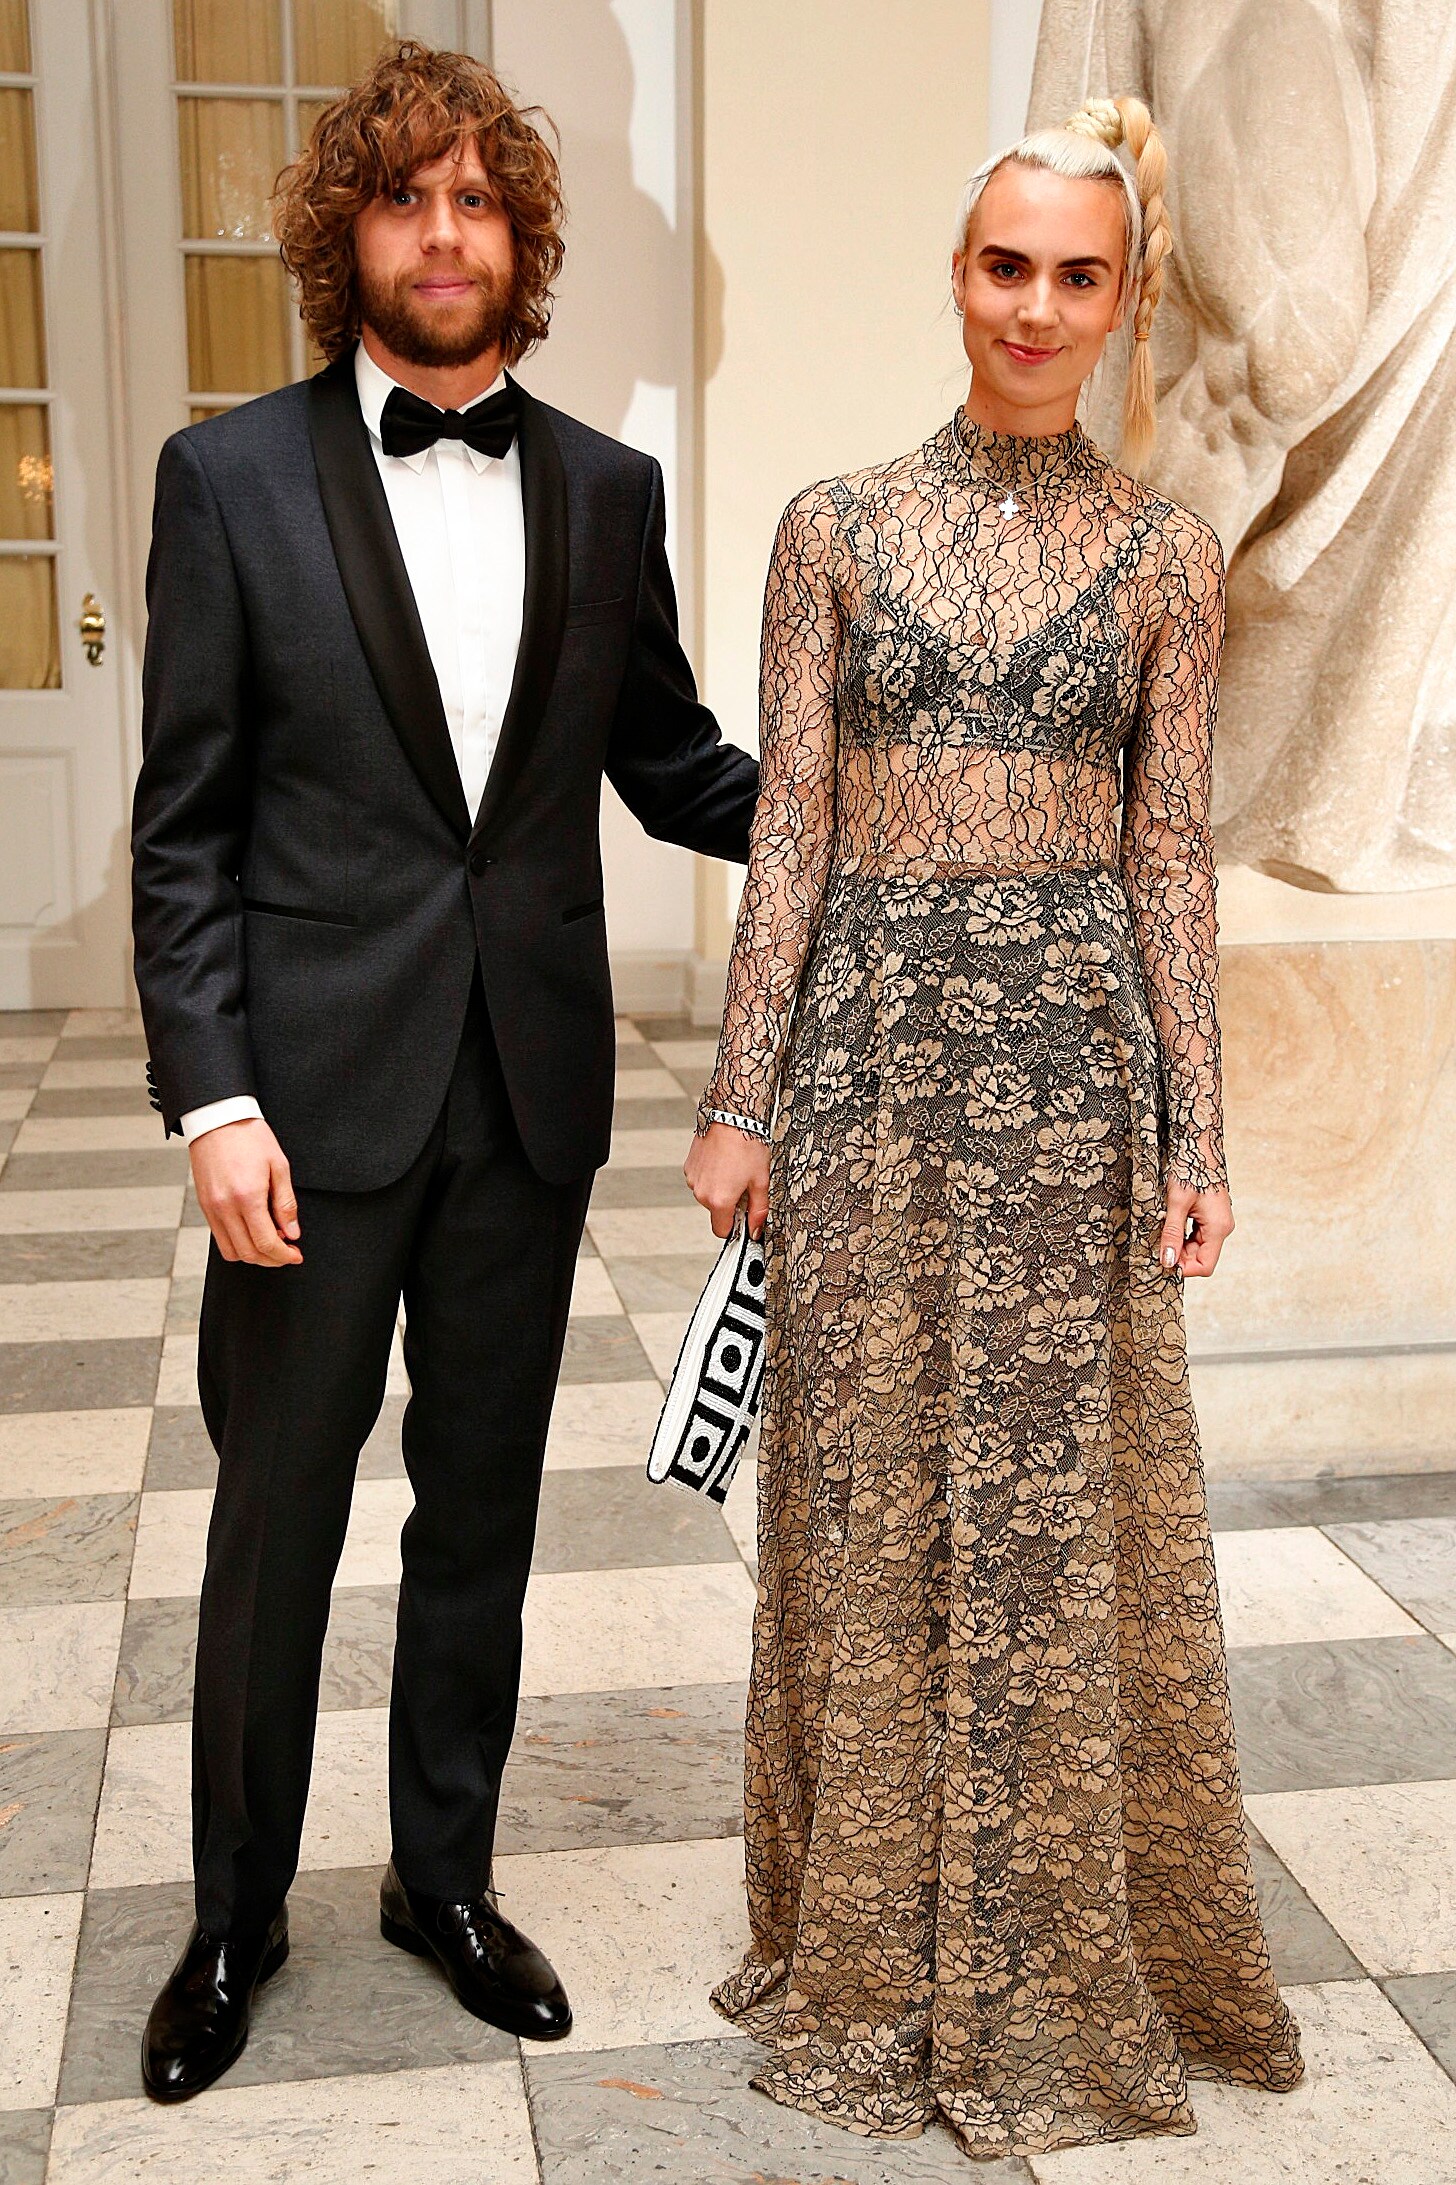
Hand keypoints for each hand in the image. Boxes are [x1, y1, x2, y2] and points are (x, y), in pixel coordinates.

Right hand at [189, 1119, 301, 1266]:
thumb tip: (292, 1233)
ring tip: (270, 1242)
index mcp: (247, 1197)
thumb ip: (285, 1204)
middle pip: (248, 1253)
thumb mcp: (279, 1166)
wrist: (218, 1118)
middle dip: (271, 1260)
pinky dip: (237, 1243)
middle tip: (287, 1252)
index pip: (265, 1243)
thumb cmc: (250, 1137)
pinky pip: (219, 1238)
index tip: (295, 1255)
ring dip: (253, 1255)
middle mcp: (225, 1207)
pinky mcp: (204, 1205)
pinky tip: (252, 1231)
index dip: (284, 1256)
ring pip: (231, 1251)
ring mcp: (211, 1208)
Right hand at [684, 1121, 769, 1239]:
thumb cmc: (747, 1144)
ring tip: (734, 1167)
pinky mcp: (689, 1166)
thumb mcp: (761, 1180)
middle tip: (745, 1182)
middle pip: (716, 1211)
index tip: (744, 1215)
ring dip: (720, 1188)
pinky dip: (712, 1175)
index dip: (736, 1226)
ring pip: (708, 1195)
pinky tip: (724, 1161)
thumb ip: (758, 1210)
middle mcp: (701, 1192)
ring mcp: (692, 1179)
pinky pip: (701, 1180)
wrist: (731, 1115)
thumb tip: (755, 1229)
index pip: (722, 1231)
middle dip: (730, 1203)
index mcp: (719, 1200)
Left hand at [1158, 1178, 1232, 1278]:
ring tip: (1163, 1232)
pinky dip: (1182, 1236)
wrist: (1198, 1147)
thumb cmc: (1190, 1170)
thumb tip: (1168, 1261)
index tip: (1163, 1260)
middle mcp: (1222, 1228)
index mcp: (1218, 1228)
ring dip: (1179, 1246)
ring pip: (1197, 1248)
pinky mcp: (1211, 1217)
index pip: (1205, 1266)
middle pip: (1200, 1258)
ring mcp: (1217, 1222)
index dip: (1184, 1268)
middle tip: (1158, 1244)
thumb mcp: (1176, 1203)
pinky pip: (1197, 1236)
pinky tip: (1170, 1225)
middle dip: (1179, 1256)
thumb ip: (1172, 1234)